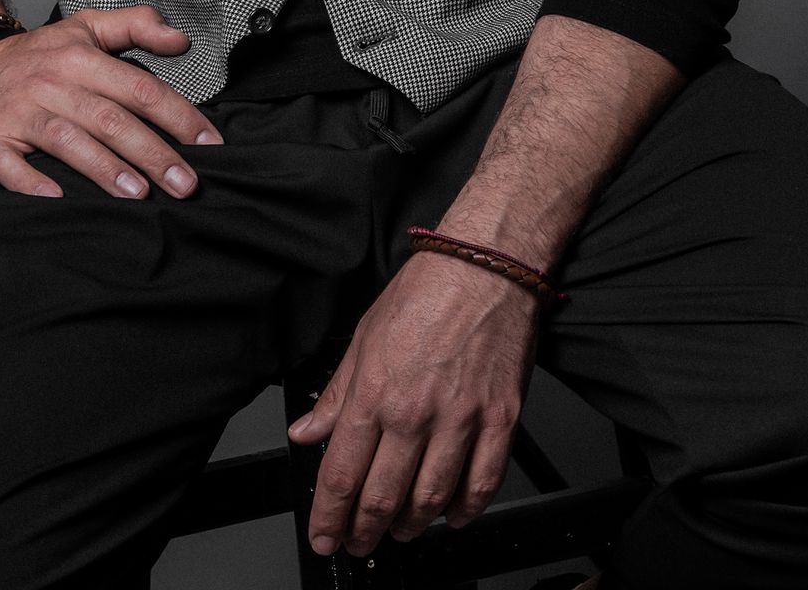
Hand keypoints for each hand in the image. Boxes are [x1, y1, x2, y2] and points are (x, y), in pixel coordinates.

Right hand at [0, 4, 222, 201]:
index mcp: (81, 58)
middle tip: (188, 184)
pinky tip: (59, 198)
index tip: (211, 143)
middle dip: (153, 153)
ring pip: (69, 142)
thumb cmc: (37, 56)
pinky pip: (12, 165)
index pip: (140, 88)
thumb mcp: (85, 27)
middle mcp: (54, 85)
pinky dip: (32, 182)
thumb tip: (182, 39)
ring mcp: (21, 114)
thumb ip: (136, 26)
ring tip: (139, 195)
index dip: (179, 115)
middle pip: (111, 120)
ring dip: (105, 169)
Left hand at [287, 248, 540, 558]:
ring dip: (411, 526)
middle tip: (358, 541)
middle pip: (383, 498)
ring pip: (431, 500)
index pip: (341, 475)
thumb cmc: (426, 291)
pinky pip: (482, 484)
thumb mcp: (364, 336)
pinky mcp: (500, 419)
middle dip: (364, 531)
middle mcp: (415, 413)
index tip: (324, 536)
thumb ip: (336, 393)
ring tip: (400, 531)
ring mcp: (461, 420)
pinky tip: (452, 515)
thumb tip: (306, 431)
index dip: (328, 517)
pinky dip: (465, 511)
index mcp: (375, 392)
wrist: (485, 265)